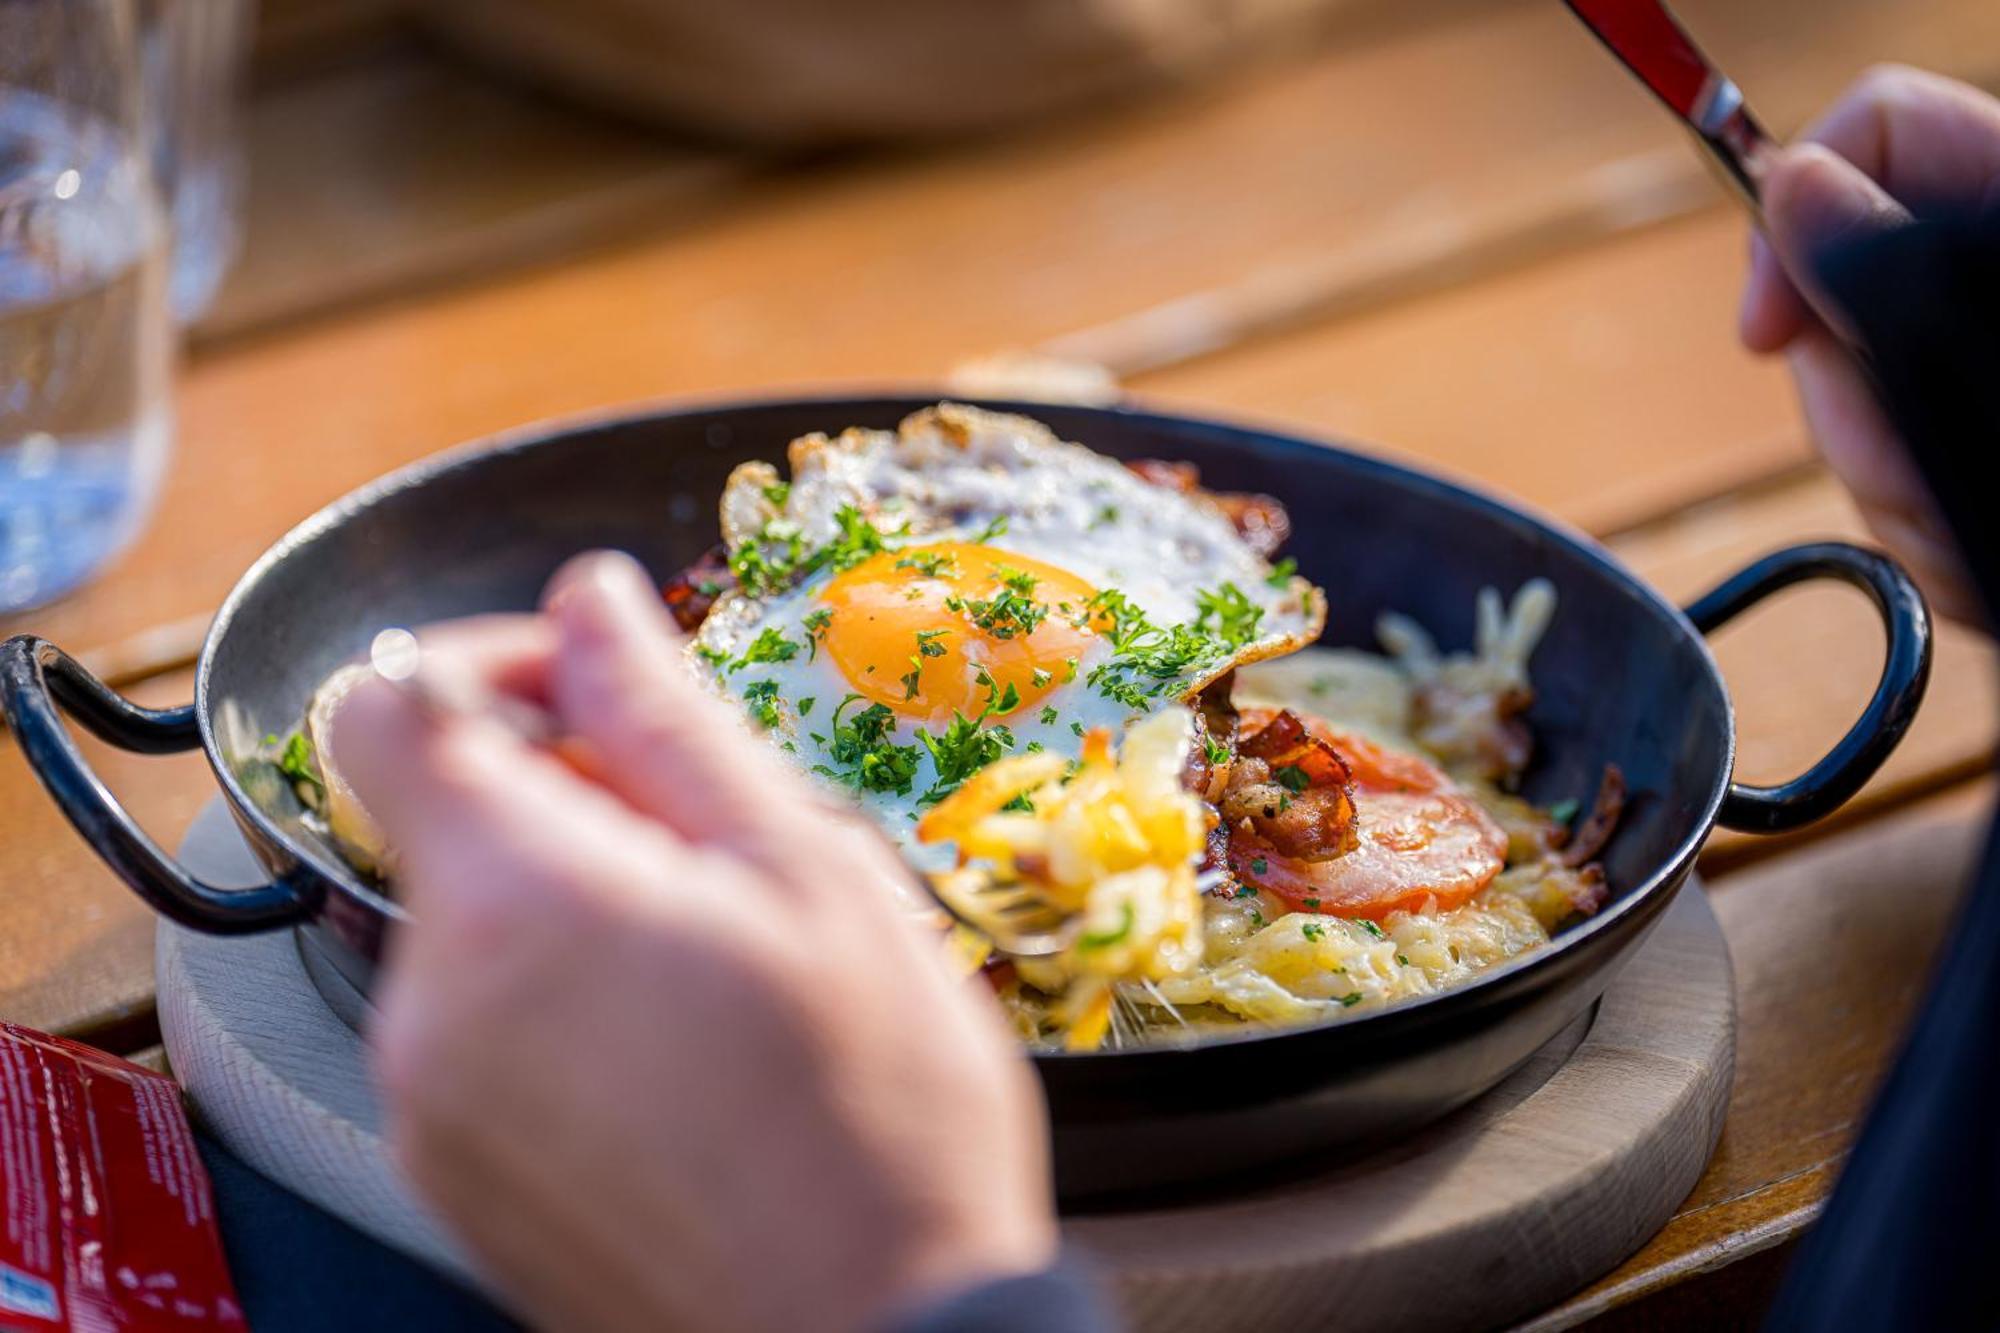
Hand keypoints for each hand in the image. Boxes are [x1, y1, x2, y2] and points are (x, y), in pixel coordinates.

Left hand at [328, 552, 1056, 1332]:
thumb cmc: (875, 1119)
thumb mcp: (805, 871)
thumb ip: (669, 721)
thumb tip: (594, 604)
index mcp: (517, 903)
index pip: (393, 704)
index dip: (490, 663)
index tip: (589, 689)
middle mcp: (434, 1008)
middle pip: (445, 823)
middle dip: (567, 794)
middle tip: (715, 844)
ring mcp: (435, 1107)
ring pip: (471, 929)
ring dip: (575, 900)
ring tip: (723, 959)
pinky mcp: (458, 1177)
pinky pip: (478, 1033)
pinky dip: (559, 999)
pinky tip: (686, 1044)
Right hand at [1738, 64, 1999, 625]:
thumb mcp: (1976, 350)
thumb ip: (1883, 265)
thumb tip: (1793, 189)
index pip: (1880, 131)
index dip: (1795, 212)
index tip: (1765, 333)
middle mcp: (1991, 281)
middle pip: (1847, 291)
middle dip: (1853, 407)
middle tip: (1905, 467)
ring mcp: (1981, 371)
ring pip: (1865, 406)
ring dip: (1897, 489)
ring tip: (1964, 523)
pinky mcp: (1975, 451)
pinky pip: (1904, 482)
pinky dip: (1933, 537)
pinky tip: (1977, 549)